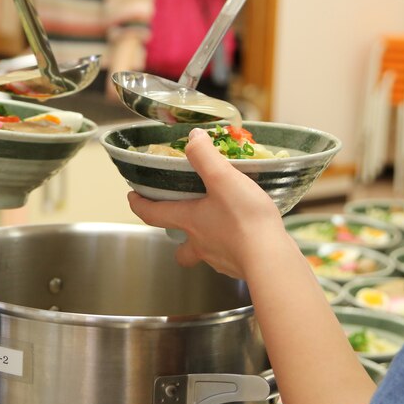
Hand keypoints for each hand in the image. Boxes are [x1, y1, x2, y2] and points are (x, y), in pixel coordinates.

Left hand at [127, 128, 284, 277]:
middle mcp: (201, 244)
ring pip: (205, 253)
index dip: (139, 204)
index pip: (153, 214)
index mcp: (189, 221)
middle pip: (180, 247)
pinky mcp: (241, 266)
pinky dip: (233, 247)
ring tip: (220, 225)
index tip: (132, 197)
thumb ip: (205, 156)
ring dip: (207, 241)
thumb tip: (193, 138)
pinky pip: (231, 257)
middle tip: (181, 223)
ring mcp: (221, 259)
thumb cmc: (244, 220)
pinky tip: (247, 236)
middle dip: (177, 236)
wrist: (271, 259)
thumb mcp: (222, 178)